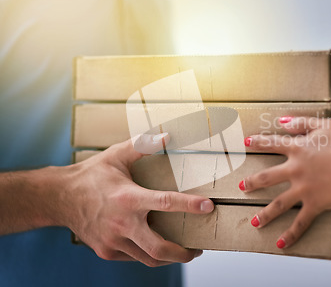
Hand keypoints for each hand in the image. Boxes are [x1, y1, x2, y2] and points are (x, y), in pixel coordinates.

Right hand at [59, 134, 213, 265]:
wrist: (58, 198)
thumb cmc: (91, 175)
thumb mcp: (117, 155)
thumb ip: (143, 145)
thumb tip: (167, 135)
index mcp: (128, 198)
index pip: (166, 202)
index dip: (190, 205)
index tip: (208, 206)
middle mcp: (122, 224)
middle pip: (160, 248)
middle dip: (183, 253)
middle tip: (198, 249)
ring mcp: (113, 241)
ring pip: (148, 259)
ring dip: (169, 258)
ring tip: (182, 252)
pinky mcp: (107, 251)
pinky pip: (134, 257)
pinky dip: (148, 254)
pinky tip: (155, 245)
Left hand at [240, 116, 330, 248]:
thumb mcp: (327, 125)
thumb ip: (303, 122)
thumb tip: (282, 122)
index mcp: (299, 149)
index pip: (273, 143)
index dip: (258, 142)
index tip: (246, 143)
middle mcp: (296, 170)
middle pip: (267, 177)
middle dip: (252, 182)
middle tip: (242, 186)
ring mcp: (303, 189)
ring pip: (278, 204)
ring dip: (265, 214)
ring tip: (254, 222)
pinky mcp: (315, 205)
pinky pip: (300, 223)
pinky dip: (290, 235)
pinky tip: (281, 244)